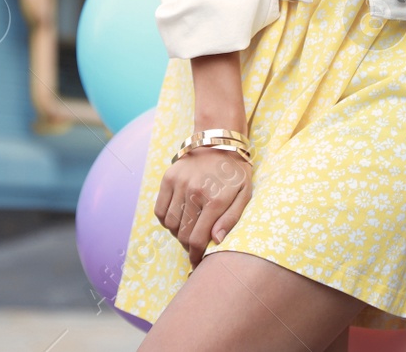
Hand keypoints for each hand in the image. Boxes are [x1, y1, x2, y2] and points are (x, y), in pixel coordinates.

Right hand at [154, 145, 253, 267]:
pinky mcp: (168, 178)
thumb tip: (216, 242)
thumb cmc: (235, 173)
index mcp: (215, 199)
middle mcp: (194, 192)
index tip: (197, 263)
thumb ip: (231, 219)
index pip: (197, 239)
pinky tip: (178, 218)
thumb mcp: (244, 195)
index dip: (195, 256)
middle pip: (182, 234)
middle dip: (188, 246)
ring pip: (170, 224)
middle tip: (194, 247)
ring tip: (188, 229)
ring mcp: (179, 184)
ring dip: (177, 233)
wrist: (219, 142)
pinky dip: (166, 220)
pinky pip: (160, 210)